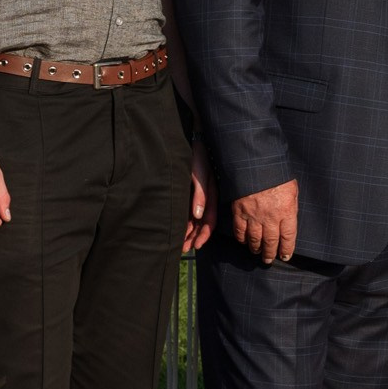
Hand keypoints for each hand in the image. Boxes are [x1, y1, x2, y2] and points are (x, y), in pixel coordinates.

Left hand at [183, 140, 214, 256]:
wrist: (190, 138)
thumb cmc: (196, 154)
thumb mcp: (198, 173)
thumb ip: (199, 194)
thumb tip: (198, 215)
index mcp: (210, 194)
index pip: (209, 219)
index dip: (204, 234)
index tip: (195, 246)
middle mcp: (205, 197)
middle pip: (201, 223)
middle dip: (192, 237)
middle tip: (182, 250)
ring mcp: (197, 195)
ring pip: (193, 219)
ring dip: (187, 232)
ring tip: (178, 245)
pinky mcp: (189, 191)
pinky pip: (187, 211)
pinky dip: (183, 222)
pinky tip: (177, 229)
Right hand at [232, 178, 298, 264]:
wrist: (256, 163)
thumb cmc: (277, 173)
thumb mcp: (292, 188)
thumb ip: (291, 205)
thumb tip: (290, 217)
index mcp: (287, 211)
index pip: (288, 237)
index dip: (287, 249)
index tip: (286, 256)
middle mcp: (270, 217)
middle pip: (271, 242)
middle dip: (270, 253)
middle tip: (269, 260)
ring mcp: (254, 216)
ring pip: (255, 239)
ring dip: (256, 249)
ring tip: (257, 253)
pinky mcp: (239, 212)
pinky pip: (239, 231)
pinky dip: (241, 239)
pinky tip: (244, 242)